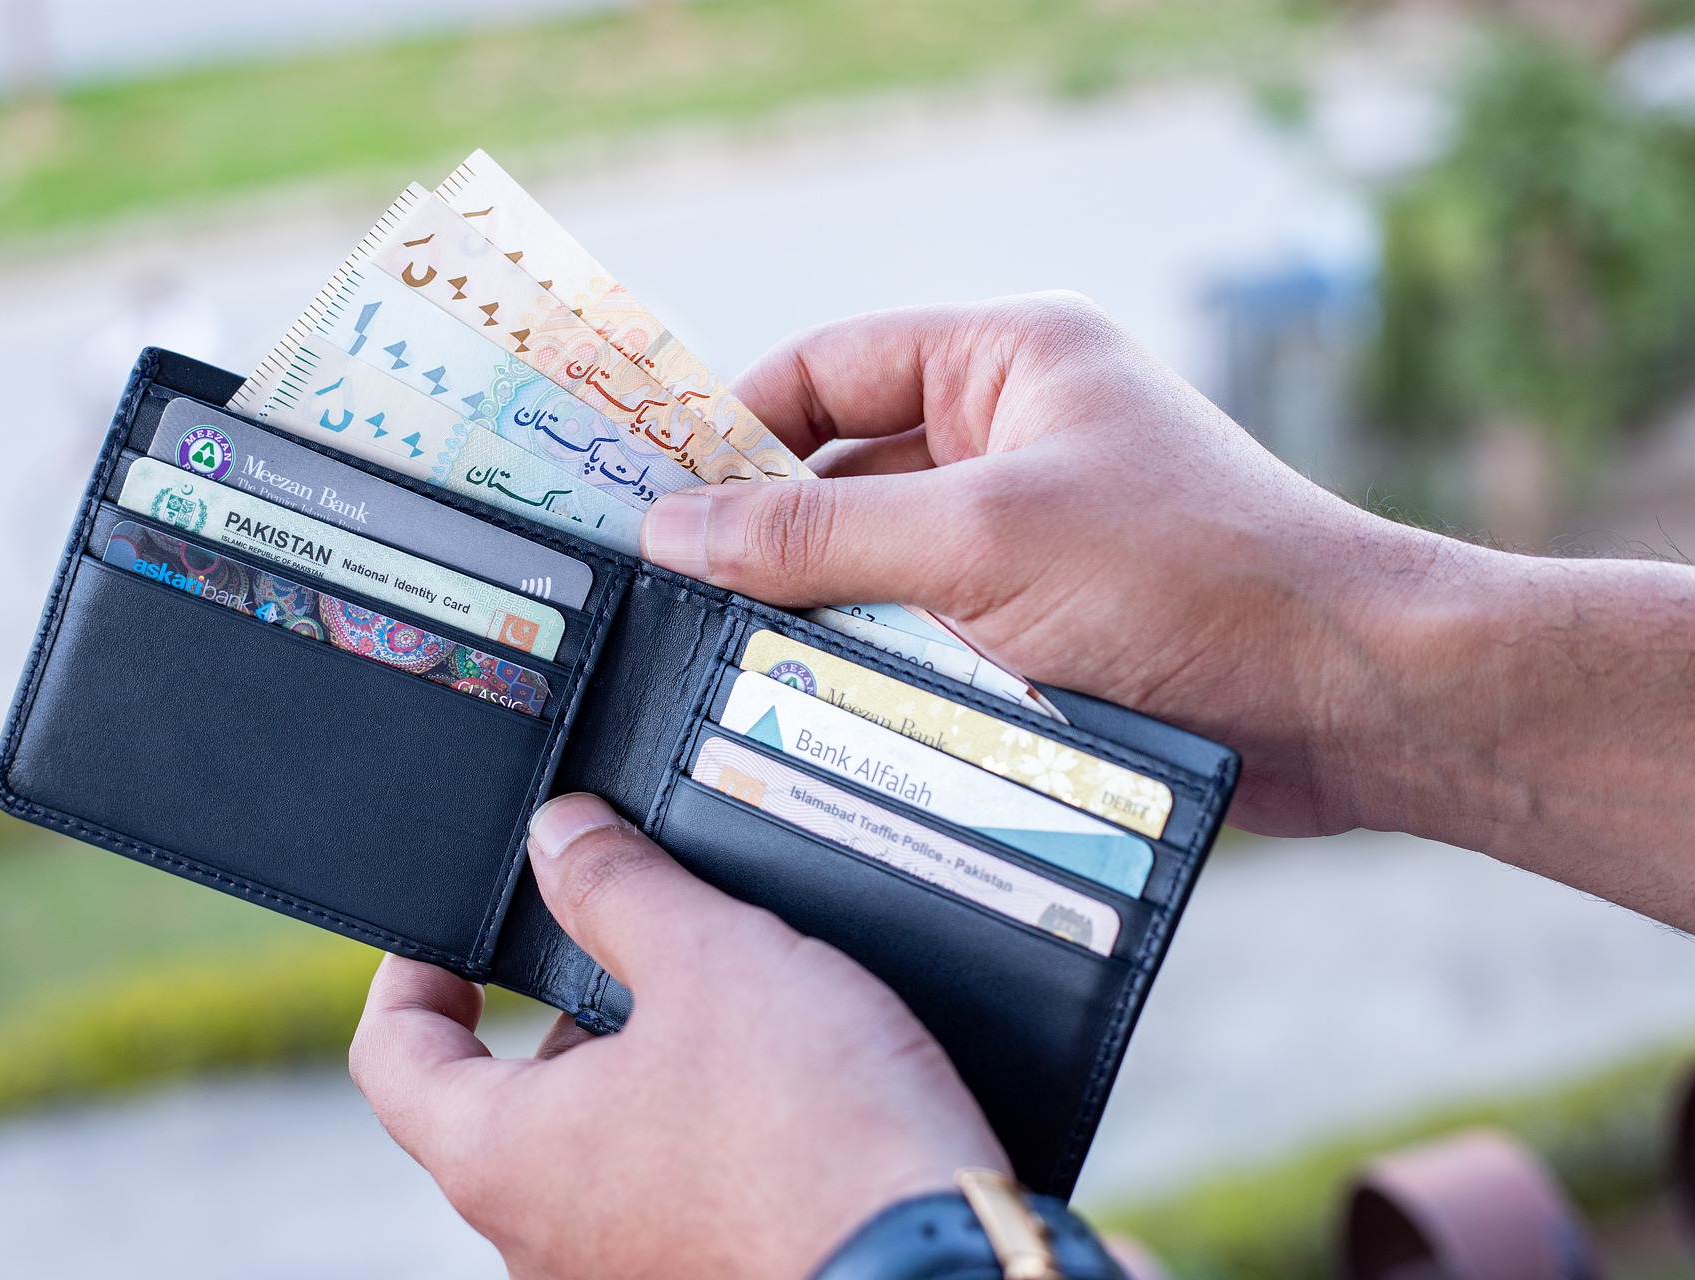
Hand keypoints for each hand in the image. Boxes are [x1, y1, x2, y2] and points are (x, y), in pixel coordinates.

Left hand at [349, 792, 1006, 1279]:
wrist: (934, 1271)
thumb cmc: (813, 1139)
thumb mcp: (708, 960)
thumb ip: (616, 886)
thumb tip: (561, 837)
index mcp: (505, 1158)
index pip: (392, 1059)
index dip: (413, 977)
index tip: (454, 939)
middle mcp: (544, 1238)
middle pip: (502, 1104)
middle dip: (562, 1014)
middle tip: (629, 946)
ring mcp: (622, 1273)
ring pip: (592, 1148)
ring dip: (638, 1068)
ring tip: (725, 1006)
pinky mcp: (701, 1278)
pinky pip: (664, 1190)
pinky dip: (692, 1127)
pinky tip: (774, 1082)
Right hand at [638, 295, 1694, 927]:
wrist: (1347, 699)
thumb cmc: (1190, 579)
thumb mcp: (979, 543)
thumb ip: (814, 538)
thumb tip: (674, 534)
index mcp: (1007, 358)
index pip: (827, 365)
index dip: (736, 427)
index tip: (654, 501)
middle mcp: (1014, 429)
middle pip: (841, 466)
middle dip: (766, 531)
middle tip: (672, 596)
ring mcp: (1031, 527)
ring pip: (877, 559)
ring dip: (817, 608)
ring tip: (731, 660)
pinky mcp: (1047, 617)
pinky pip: (925, 625)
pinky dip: (873, 659)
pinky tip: (816, 704)